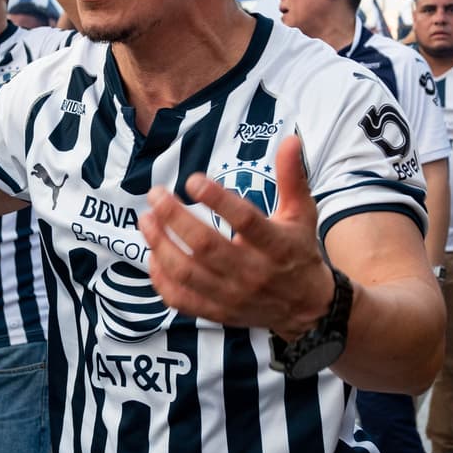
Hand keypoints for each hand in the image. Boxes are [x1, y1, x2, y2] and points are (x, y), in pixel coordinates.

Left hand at [140, 135, 333, 337]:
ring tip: (146, 219)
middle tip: (155, 194)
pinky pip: (180, 298)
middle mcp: (252, 273)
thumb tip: (291, 140)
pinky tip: (153, 254)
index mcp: (276, 245)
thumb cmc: (298, 251)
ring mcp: (232, 296)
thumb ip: (292, 178)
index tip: (193, 180)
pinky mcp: (217, 312)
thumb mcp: (302, 214)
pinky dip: (161, 278)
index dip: (217, 199)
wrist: (306, 308)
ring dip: (160, 244)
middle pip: (205, 246)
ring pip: (186, 272)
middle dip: (174, 217)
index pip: (245, 220)